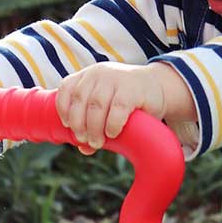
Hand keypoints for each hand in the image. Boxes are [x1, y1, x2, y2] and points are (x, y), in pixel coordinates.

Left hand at [55, 62, 190, 150]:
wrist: (158, 86)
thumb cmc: (128, 100)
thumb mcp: (107, 108)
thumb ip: (93, 125)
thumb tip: (83, 148)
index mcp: (88, 76)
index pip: (67, 88)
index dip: (63, 108)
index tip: (67, 126)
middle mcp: (99, 74)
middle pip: (80, 100)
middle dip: (79, 124)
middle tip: (85, 140)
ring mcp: (116, 79)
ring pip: (96, 106)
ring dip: (94, 128)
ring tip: (97, 143)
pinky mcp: (133, 89)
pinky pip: (117, 109)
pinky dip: (112, 124)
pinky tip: (113, 133)